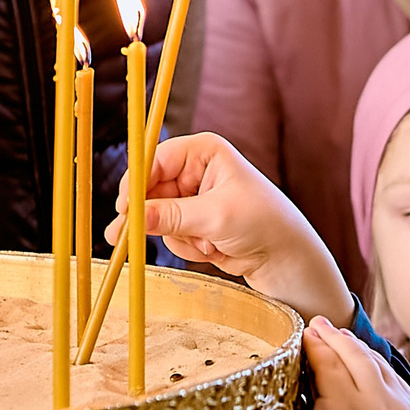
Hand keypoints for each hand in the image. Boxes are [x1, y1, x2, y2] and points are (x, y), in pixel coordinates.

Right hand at [109, 133, 353, 324]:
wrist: (285, 258)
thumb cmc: (262, 223)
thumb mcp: (216, 217)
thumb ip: (172, 215)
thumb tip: (134, 216)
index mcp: (204, 151)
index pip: (155, 159)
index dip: (136, 182)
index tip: (124, 207)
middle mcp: (195, 170)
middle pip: (149, 189)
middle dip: (153, 216)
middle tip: (124, 236)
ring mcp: (192, 198)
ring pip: (157, 216)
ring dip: (178, 236)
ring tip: (209, 244)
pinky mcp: (193, 222)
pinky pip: (170, 234)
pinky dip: (187, 246)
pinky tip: (212, 249)